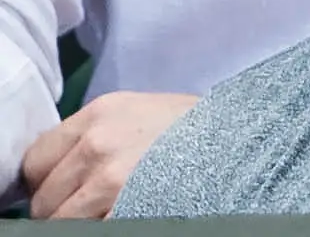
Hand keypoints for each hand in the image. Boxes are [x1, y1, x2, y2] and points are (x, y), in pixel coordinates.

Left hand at [20, 90, 197, 217]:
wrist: (248, 140)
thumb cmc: (200, 129)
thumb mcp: (143, 112)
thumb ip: (97, 133)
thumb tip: (62, 166)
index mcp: (100, 113)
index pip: (34, 160)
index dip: (46, 181)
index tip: (64, 189)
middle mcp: (98, 144)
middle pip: (45, 197)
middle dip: (62, 207)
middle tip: (93, 206)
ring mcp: (111, 180)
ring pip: (61, 222)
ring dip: (81, 222)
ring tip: (113, 211)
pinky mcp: (128, 208)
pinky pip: (90, 230)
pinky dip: (101, 226)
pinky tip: (126, 214)